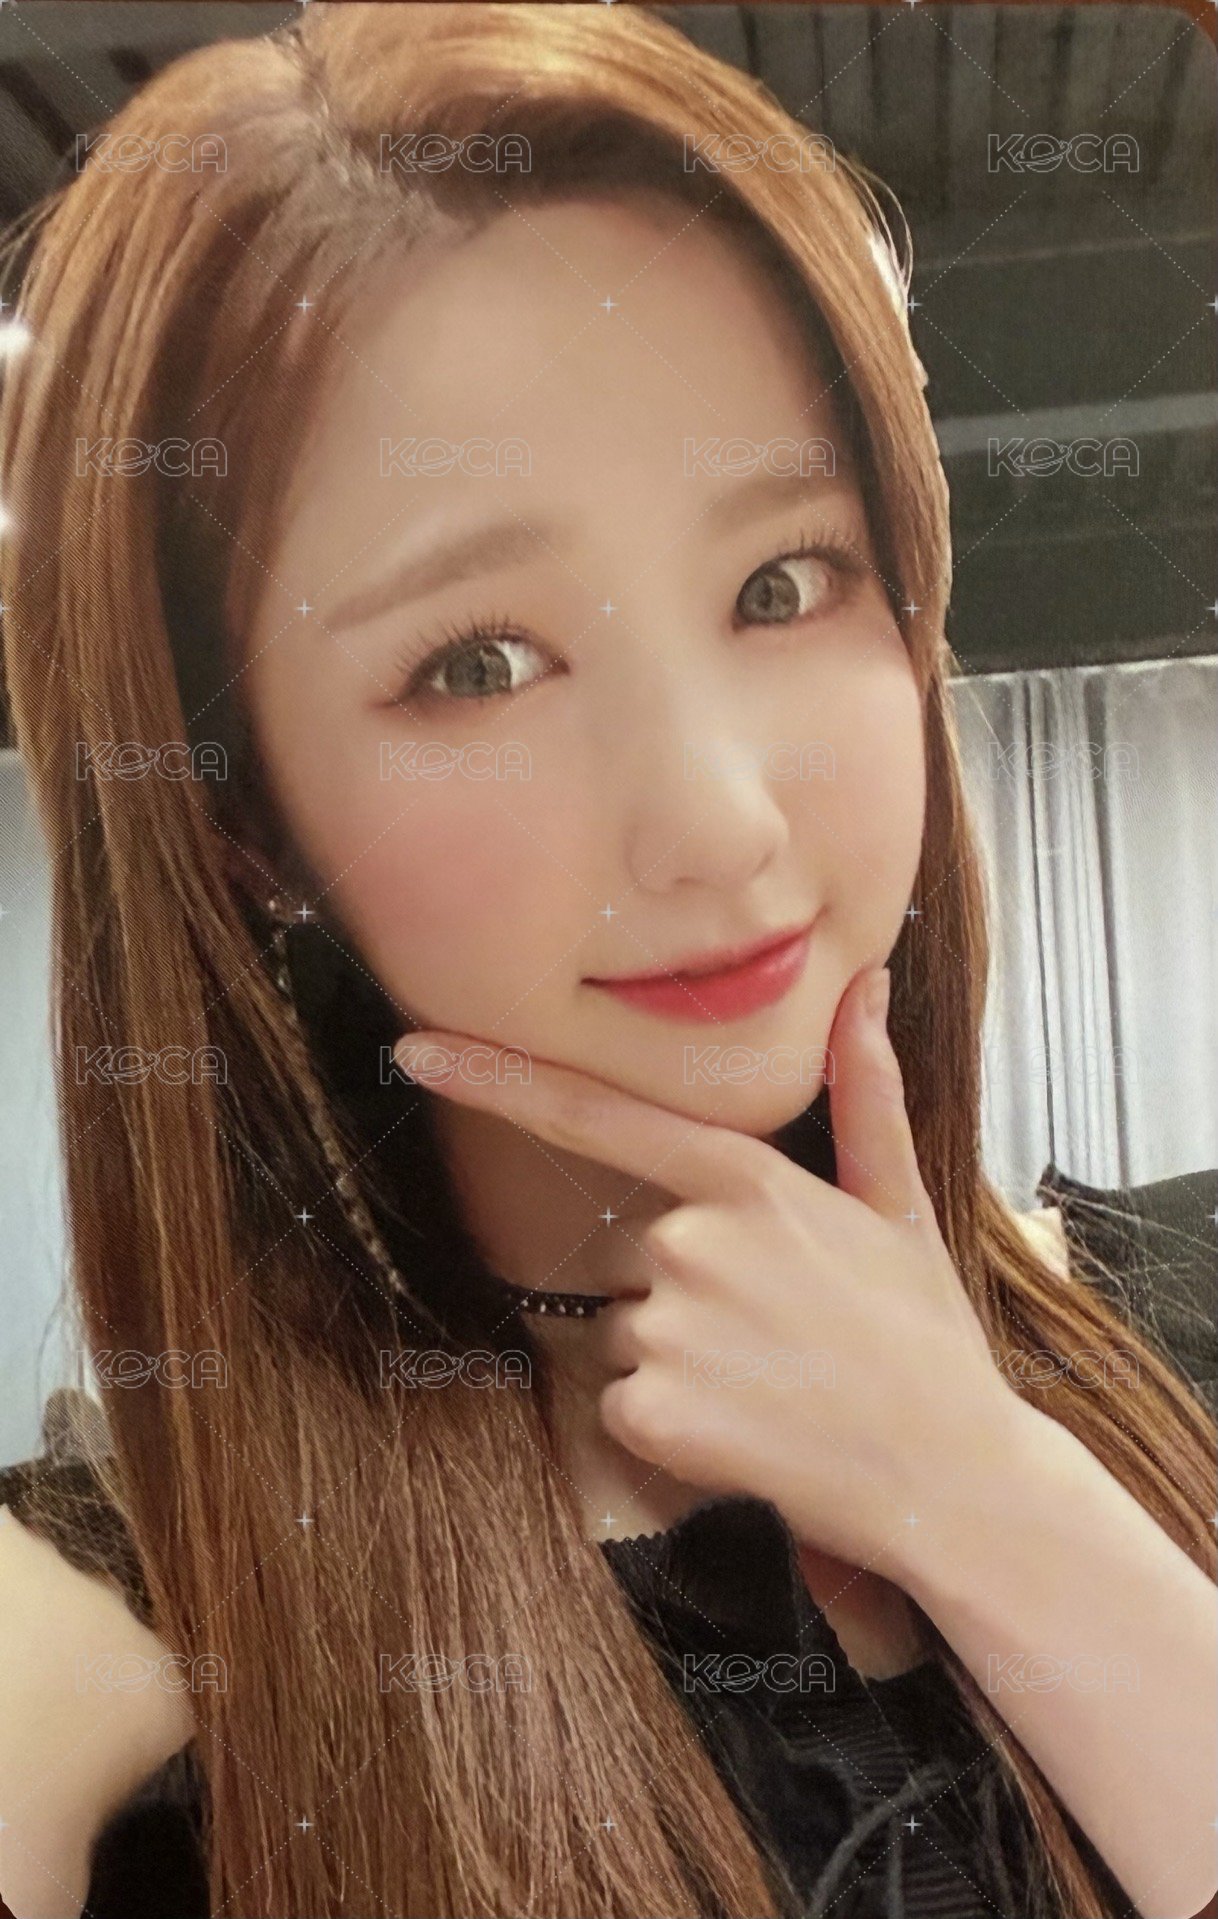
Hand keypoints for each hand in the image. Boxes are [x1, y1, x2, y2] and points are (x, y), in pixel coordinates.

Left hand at [392, 966, 1023, 1578]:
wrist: (953, 1478)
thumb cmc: (924, 1337)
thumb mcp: (899, 1205)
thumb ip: (865, 1091)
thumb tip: (868, 983)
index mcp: (745, 1180)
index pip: (601, 1116)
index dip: (498, 1077)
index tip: (416, 1048)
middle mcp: (690, 1241)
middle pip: (628, 1259)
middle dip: (683, 1296)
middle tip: (776, 1338)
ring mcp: (665, 1327)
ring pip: (623, 1335)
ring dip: (676, 1364)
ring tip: (770, 1389)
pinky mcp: (648, 1411)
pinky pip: (619, 1405)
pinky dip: (668, 1427)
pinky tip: (746, 1434)